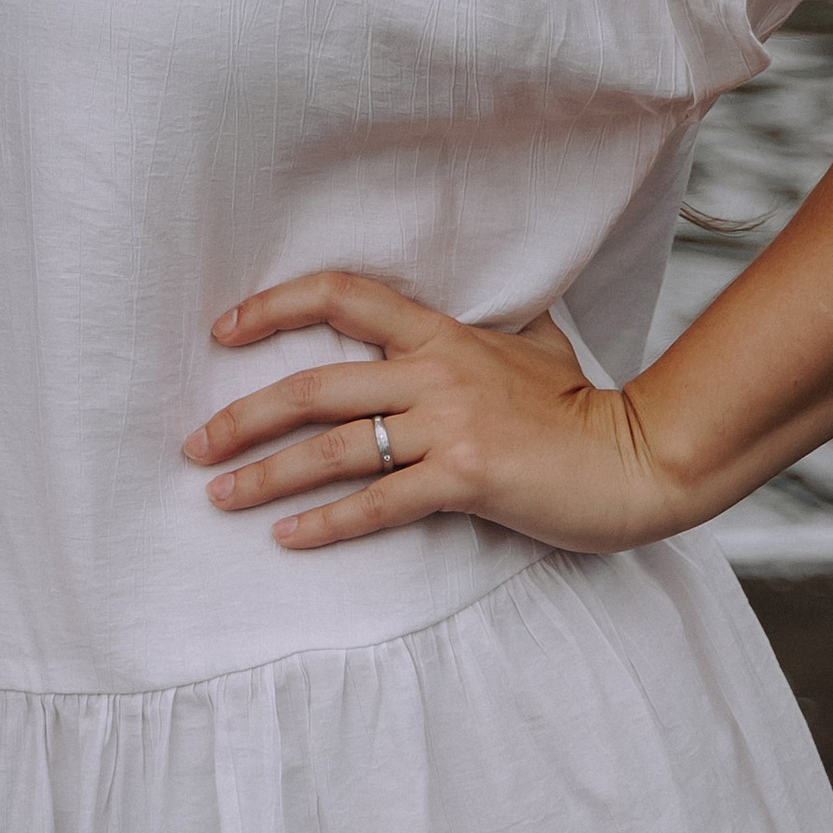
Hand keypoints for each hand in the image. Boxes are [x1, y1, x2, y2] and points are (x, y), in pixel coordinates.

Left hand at [183, 272, 690, 554]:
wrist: (638, 458)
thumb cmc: (582, 407)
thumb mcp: (532, 344)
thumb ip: (483, 329)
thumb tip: (465, 308)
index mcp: (441, 333)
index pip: (342, 296)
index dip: (274, 306)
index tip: (223, 329)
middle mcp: (435, 372)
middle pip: (313, 386)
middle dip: (243, 417)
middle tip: (194, 443)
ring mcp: (450, 425)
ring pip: (333, 448)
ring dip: (266, 475)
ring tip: (219, 495)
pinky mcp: (467, 479)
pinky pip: (380, 502)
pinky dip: (328, 522)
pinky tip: (288, 537)